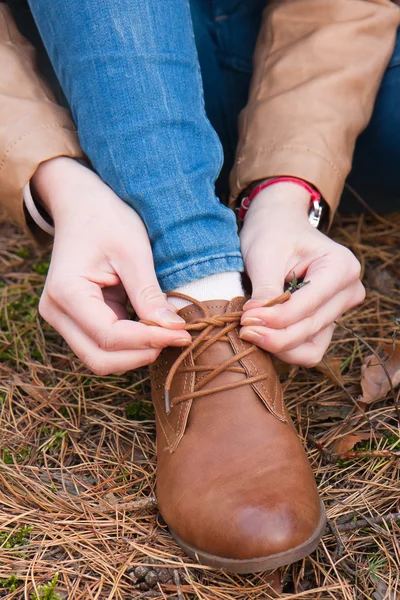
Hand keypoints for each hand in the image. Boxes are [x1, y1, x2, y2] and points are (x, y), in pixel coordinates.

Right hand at [33, 157, 190, 374]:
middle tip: (177, 338)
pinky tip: (153, 327)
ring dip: (136, 352)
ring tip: (167, 333)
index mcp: (66, 292)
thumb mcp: (133, 252)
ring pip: (101, 357)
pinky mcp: (76, 319)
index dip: (148, 340)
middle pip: (100, 358)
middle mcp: (56, 312)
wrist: (82, 205)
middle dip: (141, 354)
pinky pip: (104, 344)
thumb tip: (174, 330)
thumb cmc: (106, 219)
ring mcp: (62, 318)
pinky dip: (131, 343)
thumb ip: (149, 294)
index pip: (109, 336)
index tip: (183, 334)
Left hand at [239, 183, 364, 366]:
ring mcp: (339, 310)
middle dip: (274, 334)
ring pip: (311, 346)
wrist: (278, 225)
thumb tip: (257, 321)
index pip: (308, 305)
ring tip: (250, 333)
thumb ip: (266, 289)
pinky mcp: (325, 323)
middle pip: (310, 328)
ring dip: (279, 346)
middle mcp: (349, 291)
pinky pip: (308, 349)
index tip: (245, 318)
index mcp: (342, 267)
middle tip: (243, 329)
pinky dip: (285, 349)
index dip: (276, 318)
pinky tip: (262, 336)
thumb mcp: (265, 254)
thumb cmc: (273, 232)